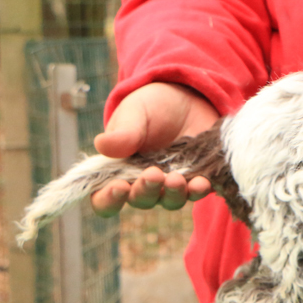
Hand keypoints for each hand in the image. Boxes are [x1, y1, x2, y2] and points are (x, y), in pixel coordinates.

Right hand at [91, 83, 219, 215]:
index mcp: (117, 172)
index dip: (109, 200)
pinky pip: (197, 193)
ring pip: (170, 201)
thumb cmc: (149, 109)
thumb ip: (122, 133)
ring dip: (173, 193)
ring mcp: (171, 186)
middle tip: (153, 174)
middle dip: (146, 190)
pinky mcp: (196, 181)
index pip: (105, 199)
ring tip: (176, 179)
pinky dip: (198, 190)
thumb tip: (101, 145)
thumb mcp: (134, 114)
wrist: (186, 100)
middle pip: (141, 200)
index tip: (119, 187)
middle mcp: (143, 184)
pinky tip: (201, 182)